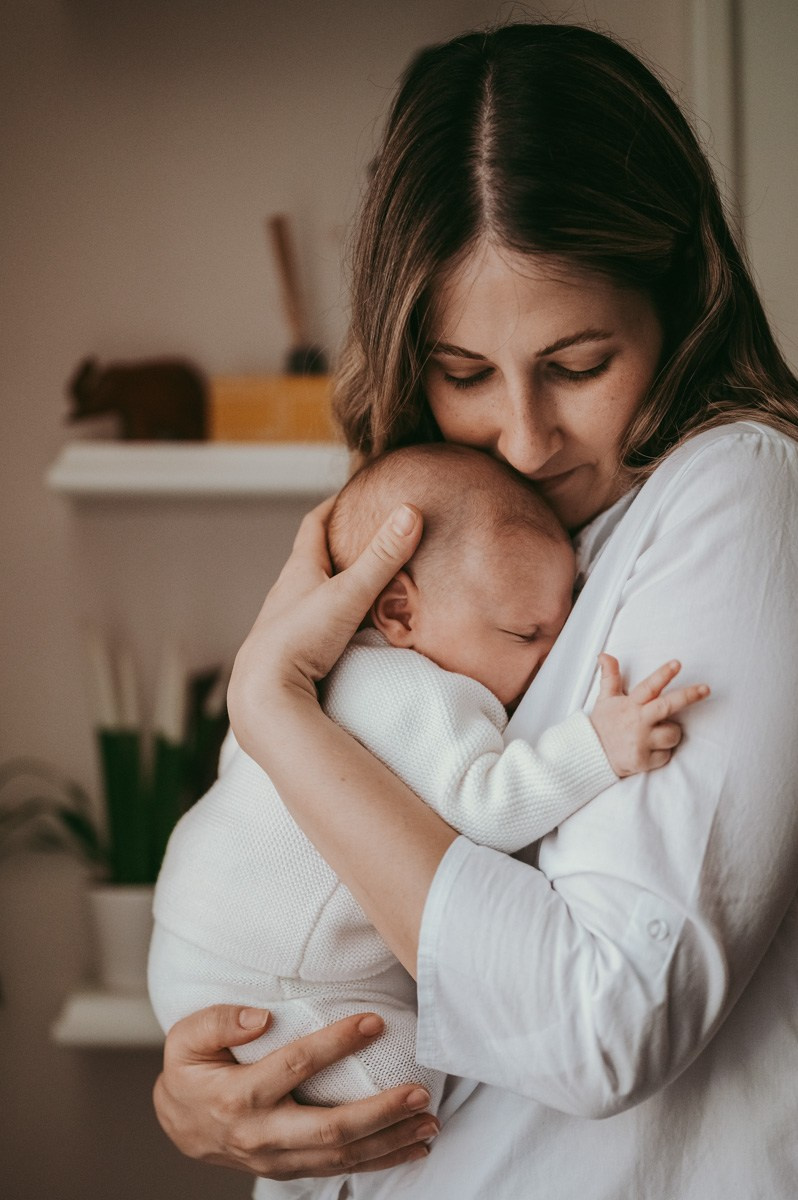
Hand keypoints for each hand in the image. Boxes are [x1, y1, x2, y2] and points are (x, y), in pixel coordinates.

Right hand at [152, 1006, 438, 1179]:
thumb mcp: (187, 1038)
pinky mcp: (292, 1169)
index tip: (374, 1022)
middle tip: (419, 1092)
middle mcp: (261, 1135)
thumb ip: (220, 1021)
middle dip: (380, 1112)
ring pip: (341, 1155)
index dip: (336, 1043)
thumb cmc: (191, 1071)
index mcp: (238, 1097)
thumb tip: (262, 1017)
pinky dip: (380, 1161)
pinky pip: (341, 1168)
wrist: (178, 1123)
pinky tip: (412, 1147)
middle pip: (329, 1128)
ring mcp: (279, 1160)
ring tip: (429, 1121)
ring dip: (390, 1141)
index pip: (295, 1066)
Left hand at [228, 496, 422, 755]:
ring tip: (361, 582)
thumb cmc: (299, 639)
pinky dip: (334, 616)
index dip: (333, 506)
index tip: (352, 495)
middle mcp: (288, 592)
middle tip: (363, 536)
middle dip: (337, 545)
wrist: (264, 694)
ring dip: (334, 584)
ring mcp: (287, 622)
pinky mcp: (291, 650)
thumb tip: (410, 511)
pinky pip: (316, 623)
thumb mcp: (349, 593)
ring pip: (313, 593)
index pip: (314, 525)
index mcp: (299, 570)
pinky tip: (348, 630)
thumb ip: (382, 557)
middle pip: (312, 558)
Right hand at [589, 655, 709, 776]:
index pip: (649, 687)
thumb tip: (604, 655)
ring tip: (656, 734)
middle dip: (689, 696)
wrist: (590, 756)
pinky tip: (649, 751)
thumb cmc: (603, 726)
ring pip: (673, 733)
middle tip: (706, 689)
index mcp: (630, 705)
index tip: (677, 663)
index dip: (663, 675)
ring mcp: (641, 741)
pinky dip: (662, 753)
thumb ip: (610, 677)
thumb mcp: (605, 699)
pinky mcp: (643, 760)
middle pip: (667, 706)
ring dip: (671, 733)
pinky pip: (666, 754)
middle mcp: (637, 721)